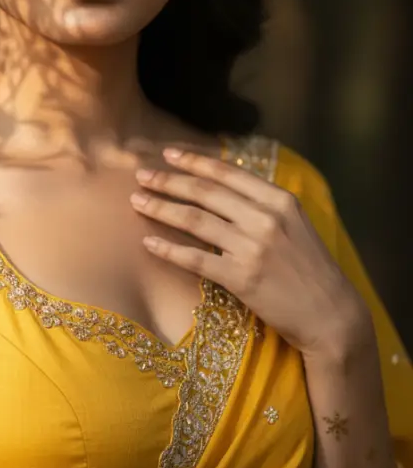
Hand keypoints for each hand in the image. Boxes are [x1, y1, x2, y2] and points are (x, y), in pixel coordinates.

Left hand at [130, 148, 371, 357]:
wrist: (330, 314)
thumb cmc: (311, 269)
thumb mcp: (296, 224)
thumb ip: (264, 204)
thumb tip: (225, 186)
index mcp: (280, 201)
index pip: (228, 173)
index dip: (194, 161)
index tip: (168, 154)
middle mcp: (265, 219)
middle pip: (205, 193)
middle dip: (168, 181)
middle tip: (142, 175)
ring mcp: (253, 248)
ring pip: (195, 220)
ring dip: (161, 208)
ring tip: (137, 202)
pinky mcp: (241, 278)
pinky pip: (195, 258)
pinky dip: (168, 249)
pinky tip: (148, 242)